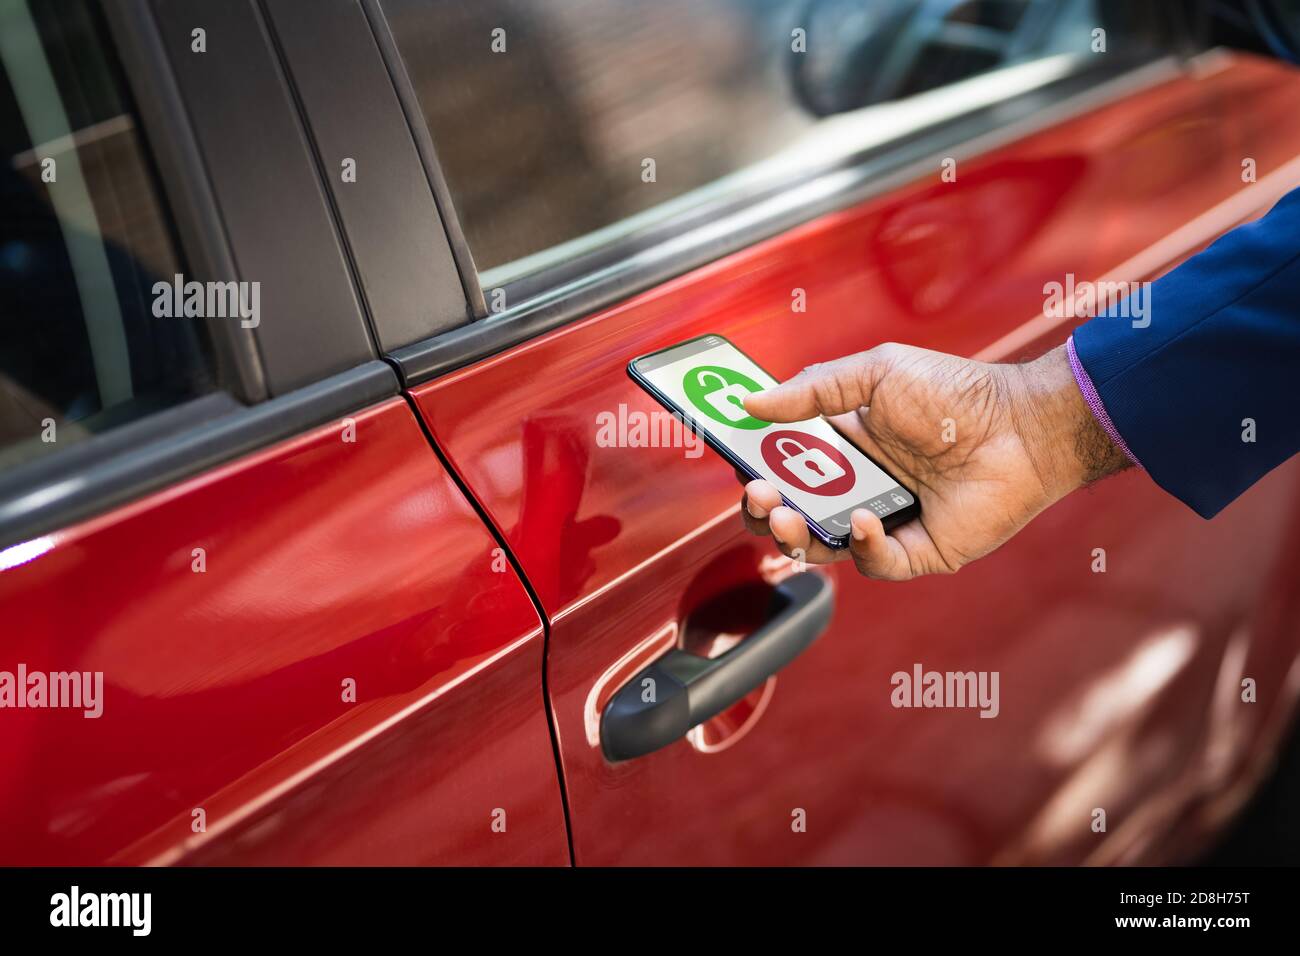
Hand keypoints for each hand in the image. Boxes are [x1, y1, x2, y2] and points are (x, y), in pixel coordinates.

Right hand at [739, 342, 1128, 579]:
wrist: (1022, 426)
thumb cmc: (955, 394)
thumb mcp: (874, 372)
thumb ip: (811, 389)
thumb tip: (748, 404)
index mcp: (842, 445)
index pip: (781, 464)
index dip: (753, 466)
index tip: (734, 458)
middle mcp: (858, 487)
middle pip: (790, 511)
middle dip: (762, 507)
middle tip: (757, 493)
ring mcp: (885, 521)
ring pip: (822, 545)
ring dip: (794, 534)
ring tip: (785, 512)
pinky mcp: (917, 551)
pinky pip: (875, 563)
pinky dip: (862, 545)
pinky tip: (864, 519)